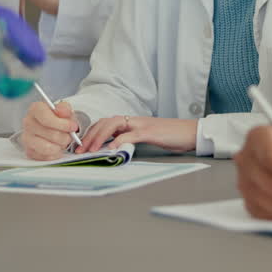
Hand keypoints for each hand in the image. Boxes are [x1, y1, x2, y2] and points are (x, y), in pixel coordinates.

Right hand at [22, 100, 80, 159]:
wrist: (51, 127)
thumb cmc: (57, 118)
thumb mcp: (63, 110)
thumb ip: (64, 109)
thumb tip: (63, 111)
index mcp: (35, 109)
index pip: (46, 118)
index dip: (62, 124)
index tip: (73, 127)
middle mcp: (28, 123)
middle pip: (52, 135)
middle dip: (66, 137)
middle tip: (70, 135)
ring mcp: (27, 138)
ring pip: (49, 148)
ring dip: (60, 146)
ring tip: (62, 141)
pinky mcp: (29, 151)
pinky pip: (47, 157)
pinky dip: (55, 154)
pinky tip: (56, 147)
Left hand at [79, 116, 195, 153]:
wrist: (191, 132)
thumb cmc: (172, 136)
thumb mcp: (148, 138)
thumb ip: (132, 140)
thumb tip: (116, 149)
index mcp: (132, 122)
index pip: (106, 122)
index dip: (92, 132)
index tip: (82, 145)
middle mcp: (134, 121)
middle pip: (105, 122)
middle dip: (90, 135)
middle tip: (80, 150)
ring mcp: (141, 125)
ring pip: (113, 124)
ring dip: (99, 136)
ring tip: (91, 149)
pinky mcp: (150, 132)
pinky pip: (130, 135)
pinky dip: (118, 141)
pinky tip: (111, 149)